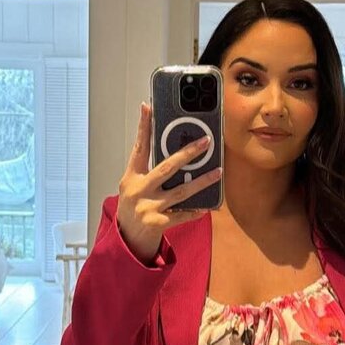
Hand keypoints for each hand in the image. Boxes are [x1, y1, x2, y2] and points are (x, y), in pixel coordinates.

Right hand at [117, 101, 222, 262]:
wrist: (126, 238)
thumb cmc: (134, 205)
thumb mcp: (134, 184)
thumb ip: (149, 169)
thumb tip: (176, 151)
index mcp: (132, 177)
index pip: (139, 147)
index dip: (143, 127)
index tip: (148, 107)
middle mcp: (139, 190)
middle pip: (167, 167)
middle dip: (188, 153)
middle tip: (206, 142)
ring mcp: (148, 207)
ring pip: (181, 191)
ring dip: (202, 181)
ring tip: (218, 173)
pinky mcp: (157, 223)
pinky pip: (182, 214)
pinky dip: (195, 210)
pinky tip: (208, 206)